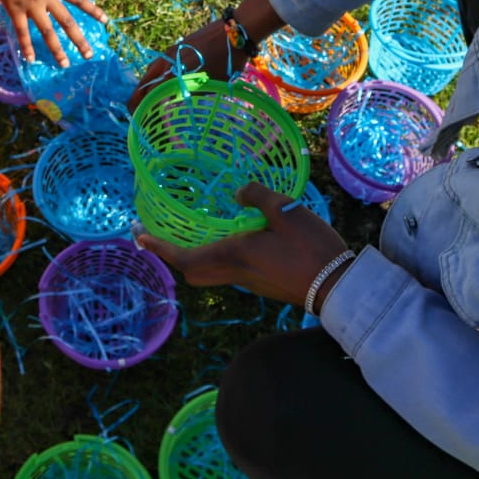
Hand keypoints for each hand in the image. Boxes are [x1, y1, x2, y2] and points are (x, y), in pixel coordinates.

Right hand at [0, 0, 107, 65]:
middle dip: (79, 40)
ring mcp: (32, 5)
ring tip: (64, 64)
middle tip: (89, 55)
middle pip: (67, 22)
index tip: (105, 21)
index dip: (93, 10)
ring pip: (48, 31)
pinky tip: (31, 59)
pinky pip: (23, 32)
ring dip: (57, 49)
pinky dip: (27, 47)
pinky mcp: (15, 10)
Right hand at [129, 19, 244, 110]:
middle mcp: (168, 60)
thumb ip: (194, 95)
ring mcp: (172, 51)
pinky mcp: (178, 45)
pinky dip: (155, 74)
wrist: (234, 32)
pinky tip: (161, 81)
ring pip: (151, 70)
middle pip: (145, 81)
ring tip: (146, 97)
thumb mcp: (211, 84)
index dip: (143, 107)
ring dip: (146, 84)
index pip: (150, 93)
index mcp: (174, 72)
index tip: (139, 118)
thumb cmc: (227, 61)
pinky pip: (159, 63)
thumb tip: (181, 106)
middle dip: (138, 97)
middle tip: (135, 110)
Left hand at [137, 182, 351, 309]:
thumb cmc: (311, 249)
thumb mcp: (286, 212)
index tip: (139, 235)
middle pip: (192, 271)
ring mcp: (249, 281)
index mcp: (234, 255)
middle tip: (159, 235)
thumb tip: (237, 192)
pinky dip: (214, 256)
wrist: (339, 287)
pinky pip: (227, 271)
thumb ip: (258, 197)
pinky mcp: (261, 283)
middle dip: (172, 255)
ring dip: (192, 256)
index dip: (159, 247)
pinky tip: (228, 239)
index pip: (185, 257)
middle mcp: (235, 273)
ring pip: (209, 272)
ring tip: (188, 233)